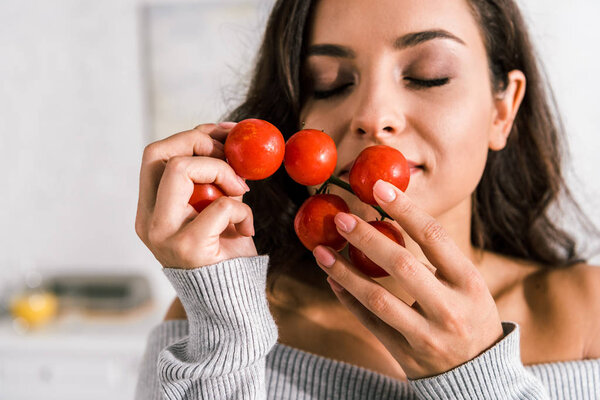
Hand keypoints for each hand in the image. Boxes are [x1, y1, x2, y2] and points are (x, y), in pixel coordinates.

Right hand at [135, 123, 256, 268]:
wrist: (231, 304)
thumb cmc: (225, 255)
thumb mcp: (216, 210)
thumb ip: (212, 181)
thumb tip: (228, 139)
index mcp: (151, 210)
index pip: (155, 155)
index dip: (191, 136)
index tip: (226, 134)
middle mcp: (149, 221)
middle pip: (159, 153)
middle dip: (201, 143)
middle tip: (232, 158)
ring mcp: (164, 235)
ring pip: (180, 169)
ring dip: (222, 172)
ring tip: (242, 192)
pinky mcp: (188, 248)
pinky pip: (219, 205)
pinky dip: (242, 209)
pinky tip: (247, 227)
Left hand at [312, 179, 502, 378]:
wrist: (479, 373)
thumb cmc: (470, 315)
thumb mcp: (468, 285)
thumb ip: (437, 257)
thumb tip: (391, 219)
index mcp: (469, 283)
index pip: (434, 237)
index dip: (404, 209)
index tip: (379, 188)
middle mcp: (450, 309)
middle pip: (401, 265)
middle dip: (367, 238)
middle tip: (340, 219)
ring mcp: (426, 335)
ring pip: (377, 298)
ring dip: (345, 272)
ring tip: (322, 252)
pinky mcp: (405, 354)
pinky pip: (369, 321)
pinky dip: (348, 298)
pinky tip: (332, 279)